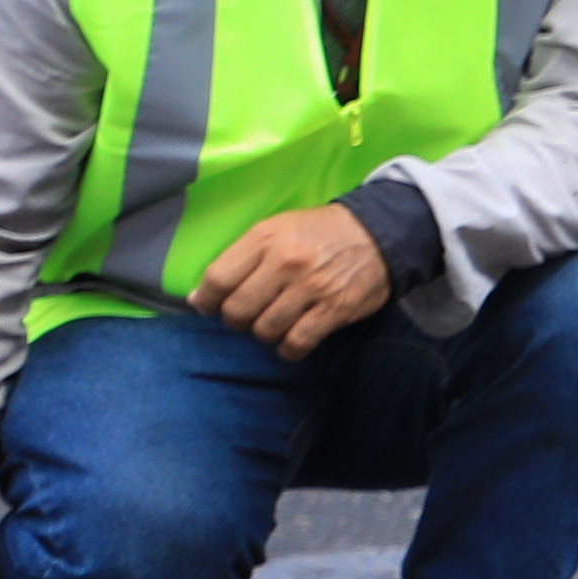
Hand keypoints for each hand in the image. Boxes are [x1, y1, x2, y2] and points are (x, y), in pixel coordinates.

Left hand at [197, 205, 397, 353]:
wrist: (378, 233)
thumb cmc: (318, 232)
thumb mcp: (276, 229)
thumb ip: (241, 258)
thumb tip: (199, 298)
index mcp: (265, 238)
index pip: (218, 278)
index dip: (208, 300)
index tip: (210, 307)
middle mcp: (285, 263)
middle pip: (238, 310)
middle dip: (236, 321)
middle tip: (246, 317)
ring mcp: (311, 288)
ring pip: (265, 329)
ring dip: (263, 334)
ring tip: (272, 326)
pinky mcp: (334, 309)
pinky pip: (297, 342)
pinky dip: (288, 349)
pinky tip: (290, 341)